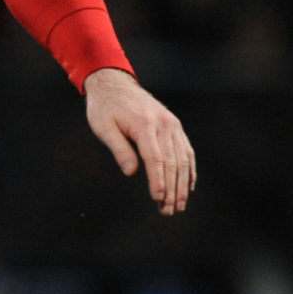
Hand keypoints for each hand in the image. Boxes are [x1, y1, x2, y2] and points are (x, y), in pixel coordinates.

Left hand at [83, 67, 196, 214]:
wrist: (113, 83)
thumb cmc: (104, 107)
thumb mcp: (103, 126)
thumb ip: (119, 149)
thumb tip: (131, 172)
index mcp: (145, 125)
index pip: (156, 159)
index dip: (158, 181)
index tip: (158, 199)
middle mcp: (164, 125)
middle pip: (172, 162)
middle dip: (172, 189)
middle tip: (168, 210)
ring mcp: (172, 125)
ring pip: (183, 159)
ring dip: (182, 184)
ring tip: (178, 205)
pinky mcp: (174, 125)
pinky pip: (186, 151)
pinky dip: (189, 169)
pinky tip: (187, 186)